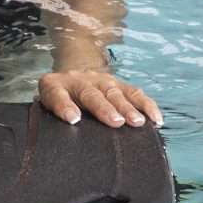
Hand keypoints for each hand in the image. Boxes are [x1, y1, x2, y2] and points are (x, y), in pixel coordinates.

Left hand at [38, 70, 161, 129]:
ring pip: (115, 92)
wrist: (72, 74)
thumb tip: (67, 128)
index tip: (73, 119)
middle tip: (116, 122)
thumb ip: (53, 112)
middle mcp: (79, 80)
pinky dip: (147, 105)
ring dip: (127, 107)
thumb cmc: (59, 98)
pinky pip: (135, 93)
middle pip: (92, 94)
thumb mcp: (47, 101)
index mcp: (55, 86)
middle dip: (104, 108)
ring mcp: (101, 81)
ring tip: (138, 122)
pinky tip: (155, 119)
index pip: (57, 95)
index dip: (64, 106)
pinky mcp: (119, 84)